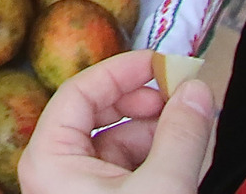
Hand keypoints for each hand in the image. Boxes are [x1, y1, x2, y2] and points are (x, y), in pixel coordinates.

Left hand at [20, 51, 217, 193]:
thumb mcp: (161, 186)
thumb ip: (182, 134)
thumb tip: (198, 88)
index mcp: (48, 158)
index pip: (80, 90)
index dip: (124, 71)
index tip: (162, 63)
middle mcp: (54, 168)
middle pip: (98, 111)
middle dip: (144, 100)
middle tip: (182, 93)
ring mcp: (75, 186)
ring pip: (115, 139)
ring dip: (155, 128)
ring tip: (190, 124)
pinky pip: (124, 165)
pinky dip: (154, 154)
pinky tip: (182, 151)